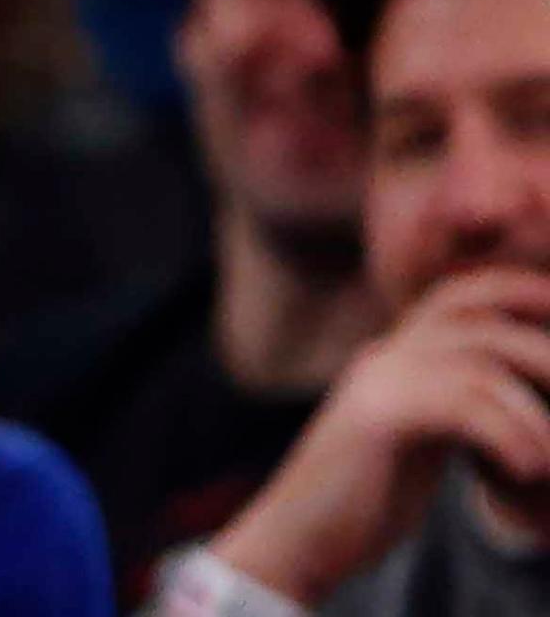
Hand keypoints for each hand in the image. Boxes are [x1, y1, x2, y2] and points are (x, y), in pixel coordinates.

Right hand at [210, 266, 549, 603]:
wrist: (301, 536)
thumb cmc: (366, 500)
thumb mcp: (422, 444)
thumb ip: (457, 413)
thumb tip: (521, 410)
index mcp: (396, 355)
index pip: (462, 296)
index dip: (515, 291)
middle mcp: (385, 354)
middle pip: (476, 316)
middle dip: (539, 346)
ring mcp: (377, 381)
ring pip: (476, 363)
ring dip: (531, 411)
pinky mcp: (376, 417)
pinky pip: (458, 405)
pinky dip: (506, 434)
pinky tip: (528, 469)